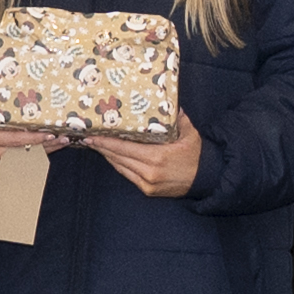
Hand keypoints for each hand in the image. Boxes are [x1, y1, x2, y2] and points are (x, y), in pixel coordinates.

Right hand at [0, 109, 60, 170]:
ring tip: (63, 141)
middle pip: (24, 150)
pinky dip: (39, 156)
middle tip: (64, 137)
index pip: (14, 138)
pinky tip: (53, 148)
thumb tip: (6, 81)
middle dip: (47, 144)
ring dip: (47, 150)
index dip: (33, 137)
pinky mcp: (2, 168)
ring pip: (27, 158)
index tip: (49, 133)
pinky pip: (24, 163)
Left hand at [89, 111, 206, 198]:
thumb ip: (178, 118)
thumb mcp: (190, 134)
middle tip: (87, 138)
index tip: (92, 136)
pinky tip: (111, 156)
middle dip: (101, 148)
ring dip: (107, 156)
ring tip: (95, 145)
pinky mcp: (147, 190)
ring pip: (120, 167)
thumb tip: (171, 103)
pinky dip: (118, 165)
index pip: (124, 149)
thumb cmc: (197, 155)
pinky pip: (127, 175)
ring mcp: (147, 183)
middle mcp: (149, 171)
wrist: (206, 180)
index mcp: (157, 157)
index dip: (106, 142)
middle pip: (118, 158)